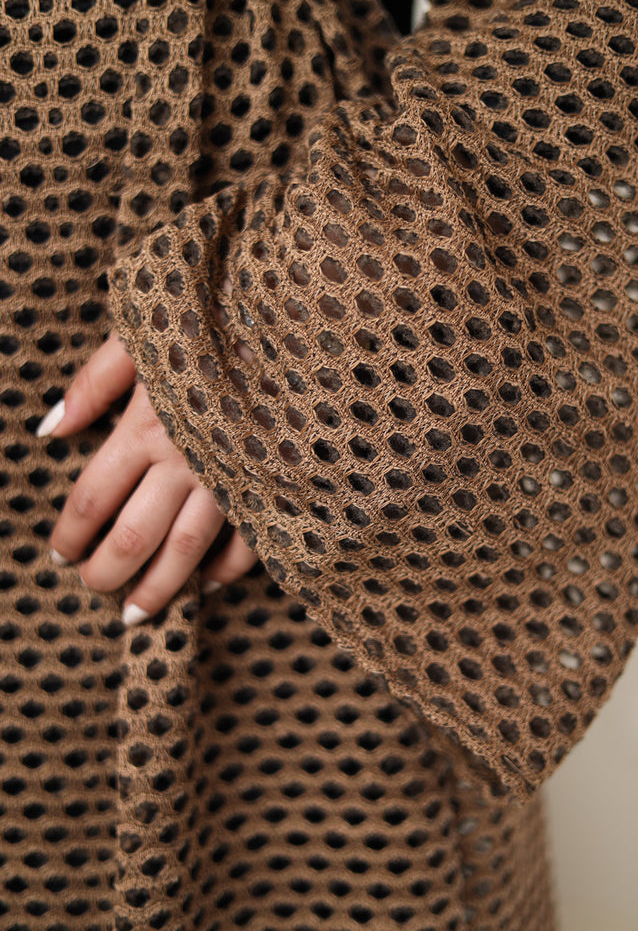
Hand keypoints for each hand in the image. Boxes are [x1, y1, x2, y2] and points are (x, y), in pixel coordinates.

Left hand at [38, 331, 257, 624]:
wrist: (295, 316)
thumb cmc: (213, 318)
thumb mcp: (142, 334)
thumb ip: (93, 382)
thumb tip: (50, 430)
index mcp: (146, 423)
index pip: (92, 497)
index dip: (70, 534)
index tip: (59, 555)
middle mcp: (185, 457)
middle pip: (134, 534)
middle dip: (107, 571)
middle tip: (92, 587)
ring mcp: (231, 474)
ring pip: (188, 549)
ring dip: (158, 588)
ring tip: (135, 614)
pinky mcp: (272, 480)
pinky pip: (249, 540)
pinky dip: (227, 569)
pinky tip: (207, 584)